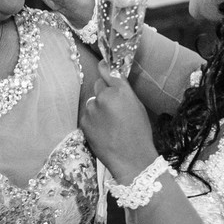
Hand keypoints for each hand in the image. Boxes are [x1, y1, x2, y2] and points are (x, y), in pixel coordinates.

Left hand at [79, 62, 157, 181]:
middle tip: (113, 107)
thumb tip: (112, 75)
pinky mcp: (84, 121)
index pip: (108, 71)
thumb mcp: (137, 107)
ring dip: (97, 107)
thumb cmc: (139, 133)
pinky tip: (103, 130)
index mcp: (121, 91)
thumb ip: (123, 90)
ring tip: (109, 123)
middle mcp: (104, 97)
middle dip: (103, 92)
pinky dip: (92, 120)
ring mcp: (92, 109)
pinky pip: (87, 114)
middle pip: (98, 85)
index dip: (104, 67)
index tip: (102, 64)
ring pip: (92, 101)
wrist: (131, 158)